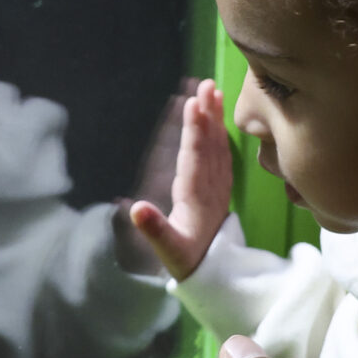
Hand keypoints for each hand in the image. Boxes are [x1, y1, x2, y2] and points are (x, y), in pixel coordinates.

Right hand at [124, 78, 232, 279]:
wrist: (215, 274)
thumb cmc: (185, 260)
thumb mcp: (168, 251)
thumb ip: (154, 229)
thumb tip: (134, 208)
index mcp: (195, 199)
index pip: (194, 158)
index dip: (194, 131)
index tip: (194, 105)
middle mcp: (210, 188)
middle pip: (209, 146)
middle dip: (207, 114)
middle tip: (206, 84)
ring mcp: (219, 187)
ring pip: (218, 147)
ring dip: (216, 119)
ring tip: (214, 91)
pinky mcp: (221, 189)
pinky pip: (222, 156)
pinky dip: (220, 134)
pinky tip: (218, 119)